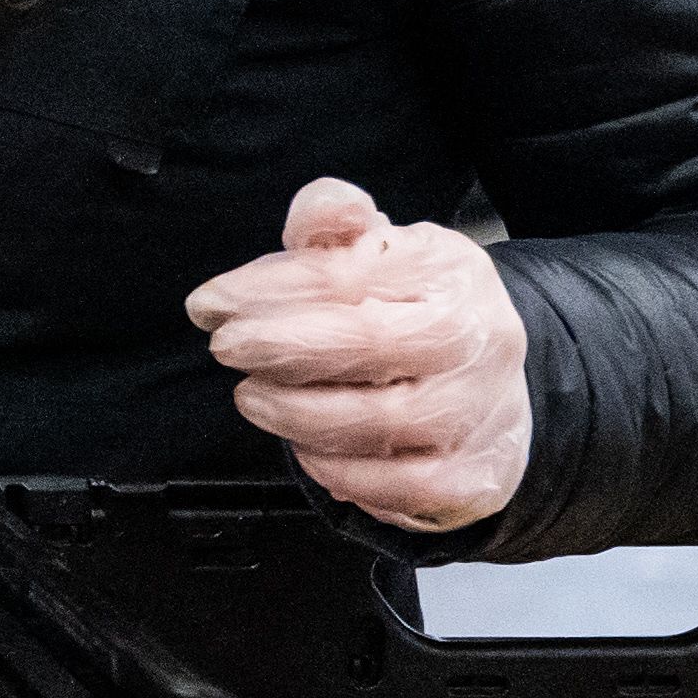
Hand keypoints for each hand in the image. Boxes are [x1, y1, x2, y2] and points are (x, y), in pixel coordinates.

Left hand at [184, 179, 532, 531]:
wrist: (489, 380)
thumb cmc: (410, 308)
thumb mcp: (376, 248)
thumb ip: (333, 222)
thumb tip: (318, 213)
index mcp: (448, 269)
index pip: (347, 275)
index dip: (267, 290)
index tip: (209, 305)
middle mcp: (479, 337)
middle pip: (370, 342)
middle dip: (281, 348)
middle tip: (225, 350)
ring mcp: (484, 410)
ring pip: (382, 421)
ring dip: (298, 414)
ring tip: (254, 400)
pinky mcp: (478, 476)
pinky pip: (402, 485)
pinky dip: (342, 472)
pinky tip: (309, 450)